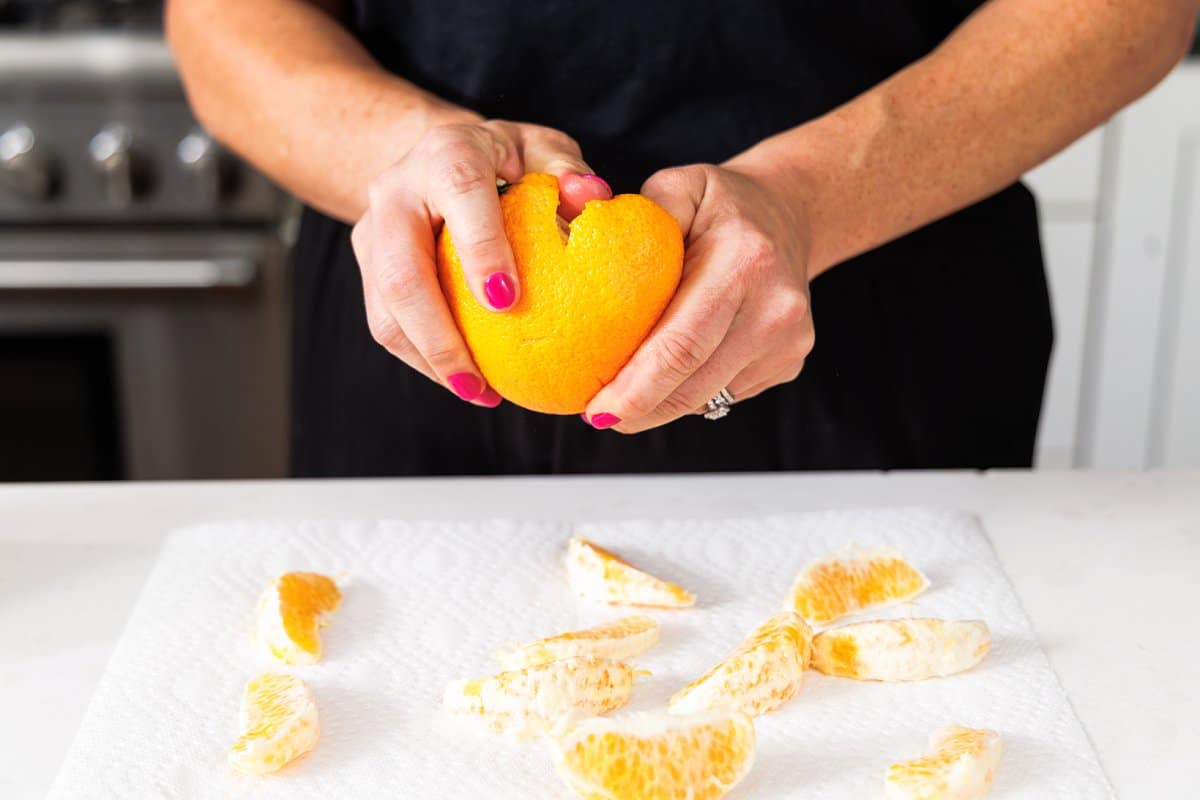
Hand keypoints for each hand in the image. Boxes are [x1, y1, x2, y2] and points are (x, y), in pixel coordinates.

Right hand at [351, 120, 610, 404]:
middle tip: (479, 383)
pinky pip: (388, 324)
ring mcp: (374, 232)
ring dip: (428, 360)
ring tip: (477, 392)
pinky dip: (425, 359)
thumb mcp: (544, 151)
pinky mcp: (368, 266)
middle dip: (438, 336)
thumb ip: (568, 172)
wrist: (438, 157)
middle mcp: (397, 190)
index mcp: (447, 152)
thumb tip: (592, 198)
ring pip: (385, 310)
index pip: (460, 193)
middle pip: (400, 273)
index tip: (507, 301)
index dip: (481, 247)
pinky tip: (467, 381)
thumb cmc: (507, 160)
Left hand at [583, 161, 814, 431]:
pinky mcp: (788, 363)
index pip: (681, 346)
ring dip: (659, 408)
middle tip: (598, 415)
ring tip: (621, 401)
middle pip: (693, 386)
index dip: (635, 389)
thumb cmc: (722, 204)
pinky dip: (688, 395)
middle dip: (639, 410)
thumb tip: (574, 240)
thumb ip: (634, 217)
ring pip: (707, 399)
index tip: (595, 410)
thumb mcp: (678, 187)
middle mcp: (774, 309)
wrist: (789, 215)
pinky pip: (725, 394)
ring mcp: (788, 342)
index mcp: (743, 262)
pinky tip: (666, 381)